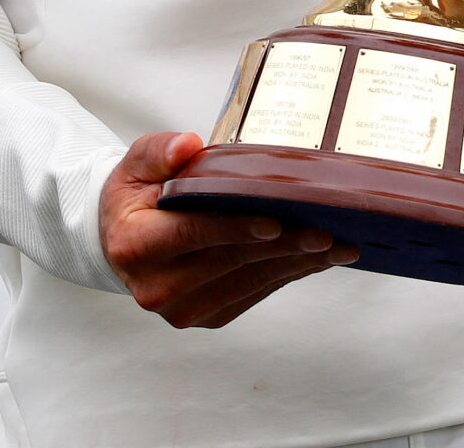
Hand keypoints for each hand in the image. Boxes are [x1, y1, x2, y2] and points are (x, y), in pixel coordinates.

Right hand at [101, 132, 357, 327]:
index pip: (192, 235)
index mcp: (135, 246)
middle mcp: (156, 287)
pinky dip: (289, 274)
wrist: (124, 242)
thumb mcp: (136, 165)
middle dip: (283, 246)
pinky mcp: (208, 317)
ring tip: (339, 246)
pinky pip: (256, 293)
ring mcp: (183, 309)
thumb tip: (187, 145)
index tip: (276, 223)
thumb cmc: (137, 196)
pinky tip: (318, 257)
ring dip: (297, 264)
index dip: (235, 230)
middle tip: (327, 231)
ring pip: (250, 282)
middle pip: (231, 261)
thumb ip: (158, 152)